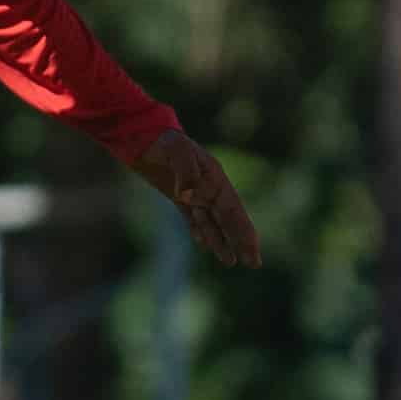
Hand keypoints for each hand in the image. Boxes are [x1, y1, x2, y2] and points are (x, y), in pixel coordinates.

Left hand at [133, 129, 260, 268]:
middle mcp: (209, 189)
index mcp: (216, 180)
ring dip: (222, 242)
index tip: (253, 249)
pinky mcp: (178, 198)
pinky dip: (201, 232)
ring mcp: (195, 194)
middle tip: (254, 263)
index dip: (244, 231)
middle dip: (242, 242)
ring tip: (232, 262)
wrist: (145, 136)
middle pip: (229, 221)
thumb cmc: (165, 141)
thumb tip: (186, 197)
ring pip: (213, 223)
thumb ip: (185, 172)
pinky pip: (194, 219)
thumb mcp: (177, 151)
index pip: (234, 211)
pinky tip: (205, 245)